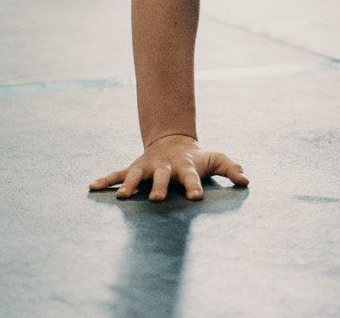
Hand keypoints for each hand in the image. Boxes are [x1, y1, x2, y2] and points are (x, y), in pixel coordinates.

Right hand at [89, 135, 249, 200]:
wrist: (173, 140)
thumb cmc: (197, 157)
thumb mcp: (215, 159)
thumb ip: (230, 168)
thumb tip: (247, 180)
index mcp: (185, 166)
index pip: (191, 177)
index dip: (194, 186)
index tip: (196, 197)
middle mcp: (164, 167)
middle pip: (161, 176)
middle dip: (159, 187)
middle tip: (157, 199)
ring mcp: (147, 167)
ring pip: (136, 175)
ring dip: (129, 185)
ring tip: (120, 197)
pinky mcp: (134, 168)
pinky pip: (118, 174)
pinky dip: (105, 180)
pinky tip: (92, 187)